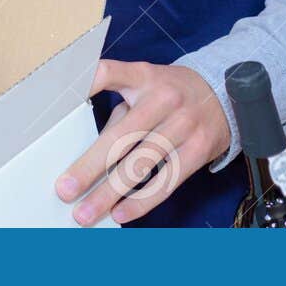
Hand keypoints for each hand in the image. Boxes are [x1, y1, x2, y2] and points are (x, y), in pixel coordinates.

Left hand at [55, 60, 230, 225]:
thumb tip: (86, 149)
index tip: (59, 101)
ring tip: (86, 213)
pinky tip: (120, 213)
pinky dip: (141, 202)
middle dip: (90, 167)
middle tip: (65, 189)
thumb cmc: (170, 92)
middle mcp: (164, 98)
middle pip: (121, 136)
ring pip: (141, 165)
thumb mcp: (146, 85)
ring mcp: (184, 124)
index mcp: (144, 75)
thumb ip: (120, 111)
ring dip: (110, 193)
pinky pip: (166, 182)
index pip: (109, 72)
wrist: (226, 94)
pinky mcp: (199, 149)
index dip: (85, 84)